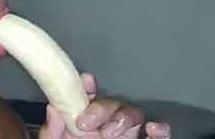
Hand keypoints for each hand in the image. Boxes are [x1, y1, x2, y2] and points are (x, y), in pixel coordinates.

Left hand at [38, 73, 170, 138]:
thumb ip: (53, 131)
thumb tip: (53, 108)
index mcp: (86, 124)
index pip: (89, 98)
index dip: (88, 87)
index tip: (85, 81)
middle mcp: (108, 127)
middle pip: (113, 104)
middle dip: (102, 108)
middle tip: (85, 123)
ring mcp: (128, 138)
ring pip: (134, 115)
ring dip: (125, 117)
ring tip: (110, 132)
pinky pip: (161, 137)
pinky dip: (161, 129)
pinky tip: (153, 129)